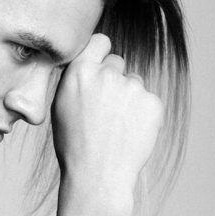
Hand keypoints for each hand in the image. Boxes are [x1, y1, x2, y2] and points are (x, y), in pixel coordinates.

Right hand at [52, 34, 163, 196]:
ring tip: (116, 125)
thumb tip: (89, 64)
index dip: (100, 53)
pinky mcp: (153, 102)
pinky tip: (129, 132)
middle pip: (117, 62)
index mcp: (80, 71)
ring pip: (134, 82)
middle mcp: (107, 73)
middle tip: (104, 108)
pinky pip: (148, 100)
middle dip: (113, 79)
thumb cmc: (74, 143)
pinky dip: (142, 113)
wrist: (97, 174)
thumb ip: (76, 79)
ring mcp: (132, 87)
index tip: (99, 66)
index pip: (100, 41)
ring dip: (128, 97)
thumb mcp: (61, 105)